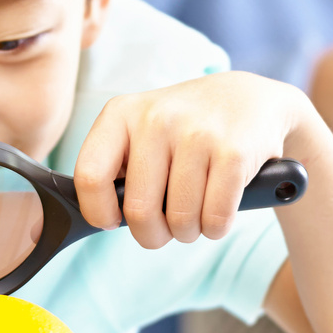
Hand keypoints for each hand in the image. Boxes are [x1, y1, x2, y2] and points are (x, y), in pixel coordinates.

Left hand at [73, 71, 319, 248]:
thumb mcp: (139, 131)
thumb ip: (112, 168)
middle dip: (153, 235)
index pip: (89, 177)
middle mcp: (155, 119)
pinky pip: (216, 217)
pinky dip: (216, 228)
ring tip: (194, 215)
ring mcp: (196, 133)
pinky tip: (218, 213)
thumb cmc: (181, 130)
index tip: (112, 221)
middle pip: (139, 211)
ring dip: (188, 232)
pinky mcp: (234, 152)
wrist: (248, 98)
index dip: (98, 212)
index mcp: (120, 114)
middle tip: (165, 227)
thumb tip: (85, 222)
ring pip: (181, 220)